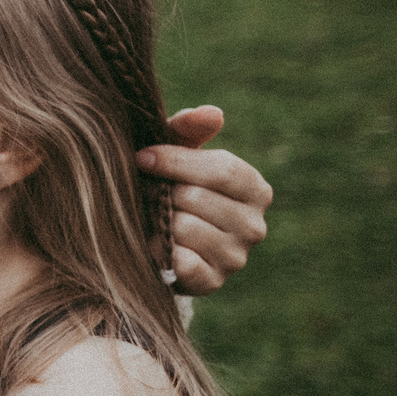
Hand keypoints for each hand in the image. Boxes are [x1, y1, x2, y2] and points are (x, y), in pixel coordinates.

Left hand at [137, 106, 272, 295]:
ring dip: (157, 220)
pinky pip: (181, 262)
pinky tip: (153, 244)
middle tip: (145, 193)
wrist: (153, 237)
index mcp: (254, 189)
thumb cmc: (168, 185)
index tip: (141, 157)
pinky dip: (159, 251)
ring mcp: (236, 257)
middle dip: (161, 192)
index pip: (222, 170)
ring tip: (150, 217)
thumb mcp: (175, 152)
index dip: (176, 161)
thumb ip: (188, 128)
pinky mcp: (213, 282)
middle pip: (198, 199)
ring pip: (184, 229)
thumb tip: (212, 113)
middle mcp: (255, 226)